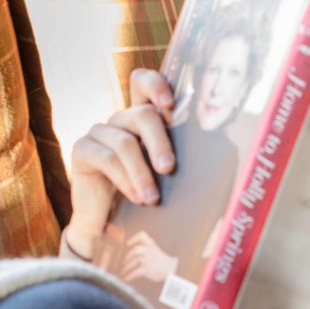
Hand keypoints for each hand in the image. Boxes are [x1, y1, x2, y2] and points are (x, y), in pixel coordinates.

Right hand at [66, 69, 177, 258]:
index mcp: (142, 119)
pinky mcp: (82, 150)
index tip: (170, 104)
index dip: (155, 84)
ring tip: (152, 199)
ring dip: (142, 172)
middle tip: (169, 168)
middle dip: (160, 142)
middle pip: (142, 114)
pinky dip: (125, 180)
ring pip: (125, 142)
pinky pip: (106, 159)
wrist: (109, 225)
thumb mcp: (166, 174)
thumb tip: (227, 152)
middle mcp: (120, 121)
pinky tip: (136, 198)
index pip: (142, 83)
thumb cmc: (146, 196)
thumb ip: (181, 156)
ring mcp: (99, 133)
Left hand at [122, 231, 178, 282]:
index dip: (134, 239)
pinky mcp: (146, 270)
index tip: (128, 244)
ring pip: (132, 262)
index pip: (142, 236)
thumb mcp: (155, 250)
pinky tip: (126, 279)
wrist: (171, 270)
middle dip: (128, 257)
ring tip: (123, 271)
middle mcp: (148, 251)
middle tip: (124, 262)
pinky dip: (129, 276)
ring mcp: (147, 260)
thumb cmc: (162, 261)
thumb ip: (146, 248)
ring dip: (126, 268)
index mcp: (151, 244)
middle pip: (135, 250)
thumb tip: (132, 253)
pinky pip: (134, 273)